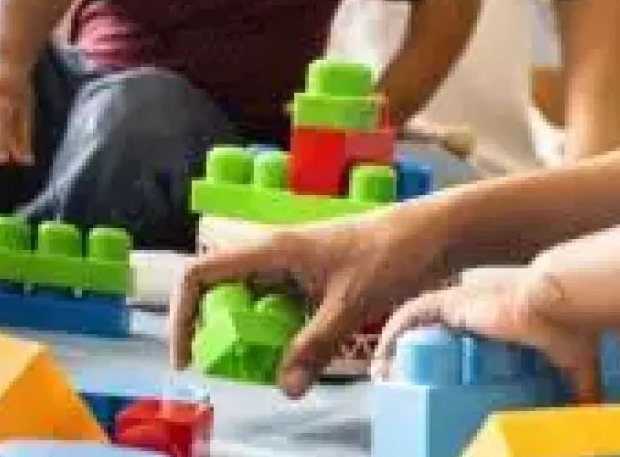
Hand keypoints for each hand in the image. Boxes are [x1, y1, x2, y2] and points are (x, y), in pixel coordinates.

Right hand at [171, 210, 455, 397]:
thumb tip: (286, 388)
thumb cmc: (393, 254)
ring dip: (252, 334)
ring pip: (254, 301)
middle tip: (235, 368)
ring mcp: (296, 264)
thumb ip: (315, 345)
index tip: (188, 356)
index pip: (201, 274)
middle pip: (223, 291)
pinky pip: (282, 305)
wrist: (436, 231)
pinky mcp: (316, 275)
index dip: (183, 314)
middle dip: (219, 330)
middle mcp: (276, 253)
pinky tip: (300, 352)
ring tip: (268, 366)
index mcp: (273, 250)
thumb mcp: (351, 305)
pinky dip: (281, 330)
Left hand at [373, 269, 606, 402]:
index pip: (464, 340)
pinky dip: (394, 333)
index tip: (429, 384)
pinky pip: (412, 314)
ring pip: (417, 324)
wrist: (564, 307)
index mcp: (500, 325)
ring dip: (395, 346)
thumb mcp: (576, 368)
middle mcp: (476, 312)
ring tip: (381, 374)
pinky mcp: (452, 302)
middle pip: (434, 334)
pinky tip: (382, 357)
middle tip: (396, 383)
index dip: (444, 360)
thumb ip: (580, 392)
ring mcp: (462, 305)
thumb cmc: (573, 331)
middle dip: (411, 356)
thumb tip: (594, 416)